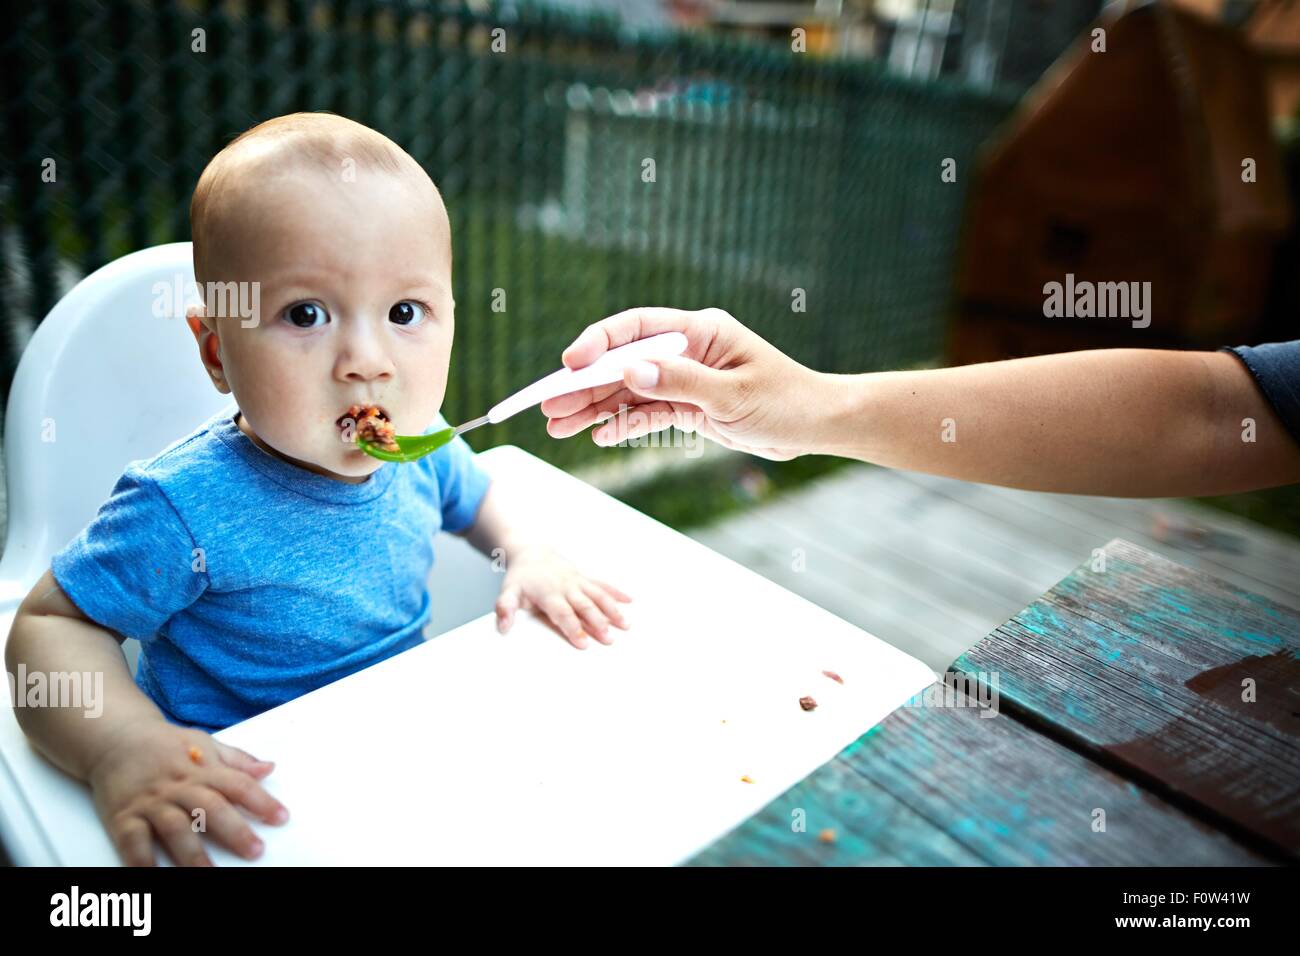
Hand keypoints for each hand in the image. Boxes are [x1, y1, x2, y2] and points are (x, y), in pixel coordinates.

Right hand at [88, 719, 288, 865]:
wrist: (114, 737)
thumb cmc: (164, 744)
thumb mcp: (203, 742)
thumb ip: (236, 760)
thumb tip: (269, 768)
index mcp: (202, 768)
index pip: (238, 784)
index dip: (262, 801)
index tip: (281, 817)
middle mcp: (178, 786)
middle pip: (210, 809)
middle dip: (235, 831)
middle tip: (255, 850)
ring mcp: (150, 802)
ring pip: (175, 829)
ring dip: (193, 854)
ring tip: (210, 874)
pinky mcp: (123, 816)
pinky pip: (133, 841)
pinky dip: (143, 860)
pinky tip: (154, 875)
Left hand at [494, 544, 631, 648]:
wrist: (531, 553)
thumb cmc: (521, 578)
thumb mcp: (508, 592)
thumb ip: (506, 609)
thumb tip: (503, 628)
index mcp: (549, 594)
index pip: (563, 613)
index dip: (573, 628)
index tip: (583, 643)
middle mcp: (566, 587)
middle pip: (585, 606)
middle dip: (598, 623)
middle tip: (609, 639)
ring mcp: (578, 581)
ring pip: (598, 595)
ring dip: (612, 610)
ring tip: (625, 625)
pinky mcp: (584, 578)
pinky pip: (602, 585)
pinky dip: (616, 592)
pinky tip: (629, 601)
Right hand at [542, 307, 829, 460]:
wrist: (817, 426)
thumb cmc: (786, 401)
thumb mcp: (733, 395)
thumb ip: (681, 383)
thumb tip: (629, 372)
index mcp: (700, 331)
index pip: (636, 329)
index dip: (598, 344)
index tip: (568, 365)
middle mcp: (688, 350)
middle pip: (623, 362)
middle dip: (584, 385)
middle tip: (546, 408)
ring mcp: (686, 378)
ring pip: (629, 391)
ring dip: (595, 408)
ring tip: (558, 427)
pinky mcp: (690, 406)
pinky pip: (647, 413)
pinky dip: (622, 424)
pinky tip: (597, 436)